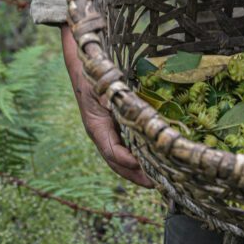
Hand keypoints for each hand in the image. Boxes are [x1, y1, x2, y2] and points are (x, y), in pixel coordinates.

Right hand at [61, 24, 153, 187]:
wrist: (84, 58)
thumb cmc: (93, 71)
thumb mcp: (102, 83)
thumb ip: (115, 100)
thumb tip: (124, 109)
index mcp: (96, 125)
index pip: (112, 152)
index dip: (128, 163)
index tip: (144, 168)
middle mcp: (102, 132)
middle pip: (118, 162)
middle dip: (136, 176)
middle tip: (157, 185)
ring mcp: (108, 129)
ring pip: (122, 156)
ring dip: (139, 169)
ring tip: (158, 179)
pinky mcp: (116, 123)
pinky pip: (127, 144)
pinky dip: (139, 154)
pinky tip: (153, 157)